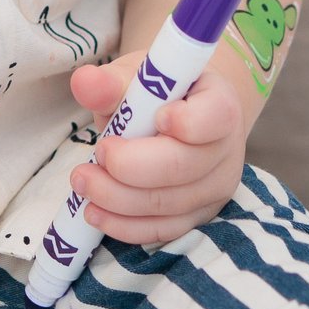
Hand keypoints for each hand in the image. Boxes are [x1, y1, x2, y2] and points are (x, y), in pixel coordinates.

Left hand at [66, 48, 247, 243]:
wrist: (179, 116)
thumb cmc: (157, 94)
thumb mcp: (136, 78)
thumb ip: (111, 83)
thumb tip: (84, 82)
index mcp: (219, 103)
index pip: (216, 116)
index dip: (186, 122)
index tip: (155, 117)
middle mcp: (225, 149)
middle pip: (183, 167)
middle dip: (130, 166)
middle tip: (98, 153)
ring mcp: (214, 188)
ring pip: (167, 204)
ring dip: (117, 198)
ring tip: (83, 181)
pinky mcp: (196, 216)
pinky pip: (161, 230)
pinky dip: (124, 225)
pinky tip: (94, 212)